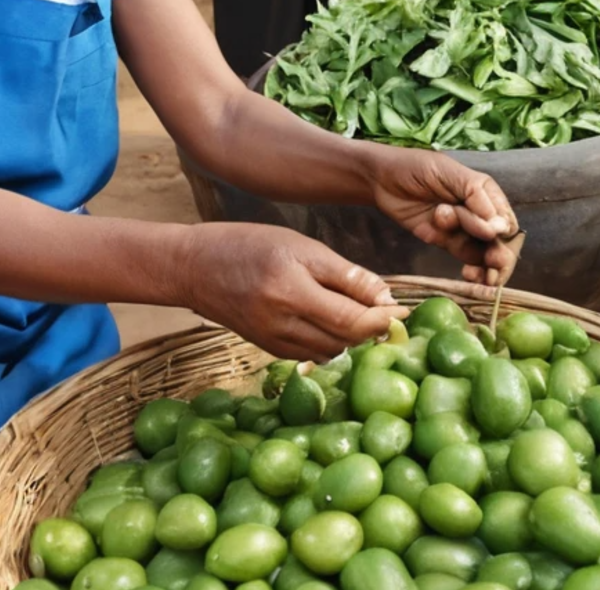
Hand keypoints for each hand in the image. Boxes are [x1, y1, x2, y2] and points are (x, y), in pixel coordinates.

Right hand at [177, 223, 406, 359]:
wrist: (195, 267)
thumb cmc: (250, 244)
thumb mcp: (300, 245)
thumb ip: (344, 274)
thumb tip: (385, 297)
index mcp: (291, 290)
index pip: (351, 319)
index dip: (383, 319)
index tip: (403, 311)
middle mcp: (281, 323)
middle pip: (345, 340)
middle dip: (374, 330)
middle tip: (392, 315)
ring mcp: (273, 341)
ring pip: (331, 351)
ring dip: (354, 338)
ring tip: (364, 316)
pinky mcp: (268, 349)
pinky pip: (311, 354)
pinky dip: (330, 343)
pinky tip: (334, 324)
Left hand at [370, 150, 519, 286]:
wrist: (381, 179)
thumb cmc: (416, 167)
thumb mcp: (448, 173)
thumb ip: (476, 197)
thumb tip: (500, 226)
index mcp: (485, 192)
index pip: (505, 219)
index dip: (503, 232)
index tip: (491, 235)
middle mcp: (478, 212)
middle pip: (499, 242)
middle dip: (499, 255)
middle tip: (493, 263)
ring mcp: (462, 228)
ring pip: (484, 253)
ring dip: (485, 266)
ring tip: (476, 275)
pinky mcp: (446, 241)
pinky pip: (465, 257)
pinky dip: (471, 268)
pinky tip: (468, 275)